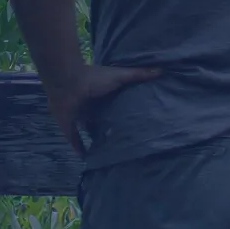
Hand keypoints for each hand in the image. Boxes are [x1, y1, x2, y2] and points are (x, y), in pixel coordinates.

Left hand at [44, 61, 161, 153]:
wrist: (68, 84)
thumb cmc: (95, 79)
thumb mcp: (121, 76)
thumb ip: (138, 74)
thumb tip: (161, 71)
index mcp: (101, 94)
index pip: (112, 105)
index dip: (120, 111)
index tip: (132, 121)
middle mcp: (90, 106)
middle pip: (101, 119)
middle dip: (108, 127)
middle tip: (122, 139)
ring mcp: (78, 116)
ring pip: (88, 130)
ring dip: (94, 138)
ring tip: (107, 150)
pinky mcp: (68, 126)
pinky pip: (74, 139)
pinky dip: (79, 148)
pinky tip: (86, 157)